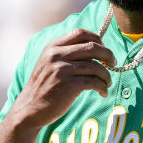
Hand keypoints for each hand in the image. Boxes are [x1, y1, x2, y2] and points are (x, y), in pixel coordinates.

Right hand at [0, 29, 114, 142]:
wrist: (29, 109)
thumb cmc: (44, 87)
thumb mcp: (49, 63)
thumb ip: (65, 53)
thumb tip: (95, 47)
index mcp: (53, 46)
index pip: (81, 32)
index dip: (97, 39)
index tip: (103, 49)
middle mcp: (57, 55)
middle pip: (93, 47)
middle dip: (108, 55)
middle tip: (112, 63)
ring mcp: (62, 70)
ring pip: (96, 66)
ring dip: (107, 75)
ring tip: (107, 83)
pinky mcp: (69, 85)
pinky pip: (94, 82)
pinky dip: (103, 87)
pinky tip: (102, 92)